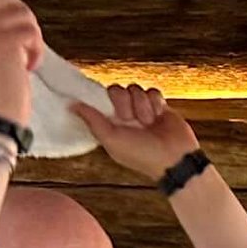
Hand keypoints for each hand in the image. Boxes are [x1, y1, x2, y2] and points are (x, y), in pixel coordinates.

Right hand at [0, 0, 46, 125]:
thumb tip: (8, 12)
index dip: (5, 9)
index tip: (13, 31)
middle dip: (22, 20)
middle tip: (23, 45)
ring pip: (22, 13)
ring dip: (31, 37)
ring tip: (24, 60)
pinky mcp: (2, 42)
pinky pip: (31, 32)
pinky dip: (36, 51)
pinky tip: (27, 68)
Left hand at [70, 81, 199, 182]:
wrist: (174, 158)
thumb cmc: (142, 155)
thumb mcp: (111, 140)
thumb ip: (92, 121)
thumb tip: (72, 106)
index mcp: (110, 123)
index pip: (101, 99)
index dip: (107, 101)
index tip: (114, 110)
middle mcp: (125, 115)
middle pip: (117, 90)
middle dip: (126, 103)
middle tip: (133, 119)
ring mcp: (142, 109)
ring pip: (136, 89)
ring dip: (142, 106)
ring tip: (149, 122)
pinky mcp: (159, 106)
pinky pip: (153, 91)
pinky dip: (156, 103)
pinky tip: (159, 117)